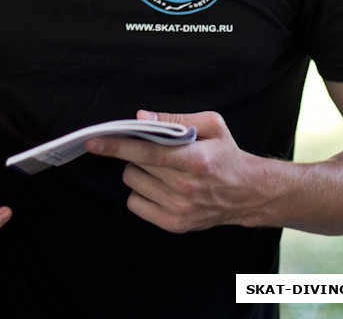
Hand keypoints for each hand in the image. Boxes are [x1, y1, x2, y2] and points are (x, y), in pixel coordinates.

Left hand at [84, 110, 261, 232]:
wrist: (249, 193)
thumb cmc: (226, 154)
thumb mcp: (211, 125)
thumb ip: (175, 119)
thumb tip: (140, 118)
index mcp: (195, 160)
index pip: (147, 152)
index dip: (117, 145)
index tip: (93, 141)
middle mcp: (187, 188)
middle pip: (135, 166)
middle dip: (134, 152)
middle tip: (151, 148)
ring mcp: (180, 210)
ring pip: (132, 182)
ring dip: (138, 171)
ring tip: (161, 168)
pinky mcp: (175, 225)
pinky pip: (135, 203)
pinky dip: (140, 191)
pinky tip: (159, 185)